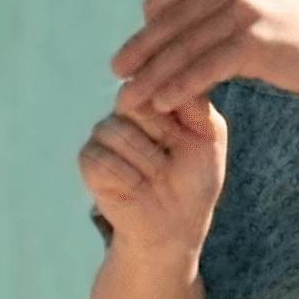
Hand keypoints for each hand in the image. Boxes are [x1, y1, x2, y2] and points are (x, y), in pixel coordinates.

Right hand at [77, 88, 227, 252]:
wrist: (178, 224)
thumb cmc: (195, 179)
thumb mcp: (209, 135)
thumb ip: (194, 102)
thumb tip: (170, 75)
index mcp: (154, 100)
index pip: (156, 85)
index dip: (175, 116)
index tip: (186, 138)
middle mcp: (125, 111)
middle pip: (135, 105)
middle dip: (162, 137)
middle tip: (171, 160)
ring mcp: (103, 134)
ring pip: (117, 132)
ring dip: (147, 162)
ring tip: (156, 176)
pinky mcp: (89, 160)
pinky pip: (103, 159)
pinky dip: (129, 178)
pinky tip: (139, 188)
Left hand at [110, 0, 298, 113]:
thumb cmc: (296, 37)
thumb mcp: (257, 9)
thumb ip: (221, 9)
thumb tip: (179, 26)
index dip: (150, 16)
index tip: (139, 45)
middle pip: (172, 20)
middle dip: (140, 50)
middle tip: (116, 73)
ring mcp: (246, 11)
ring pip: (184, 47)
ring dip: (153, 75)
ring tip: (131, 98)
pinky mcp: (256, 42)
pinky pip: (206, 67)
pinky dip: (180, 85)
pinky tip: (164, 102)